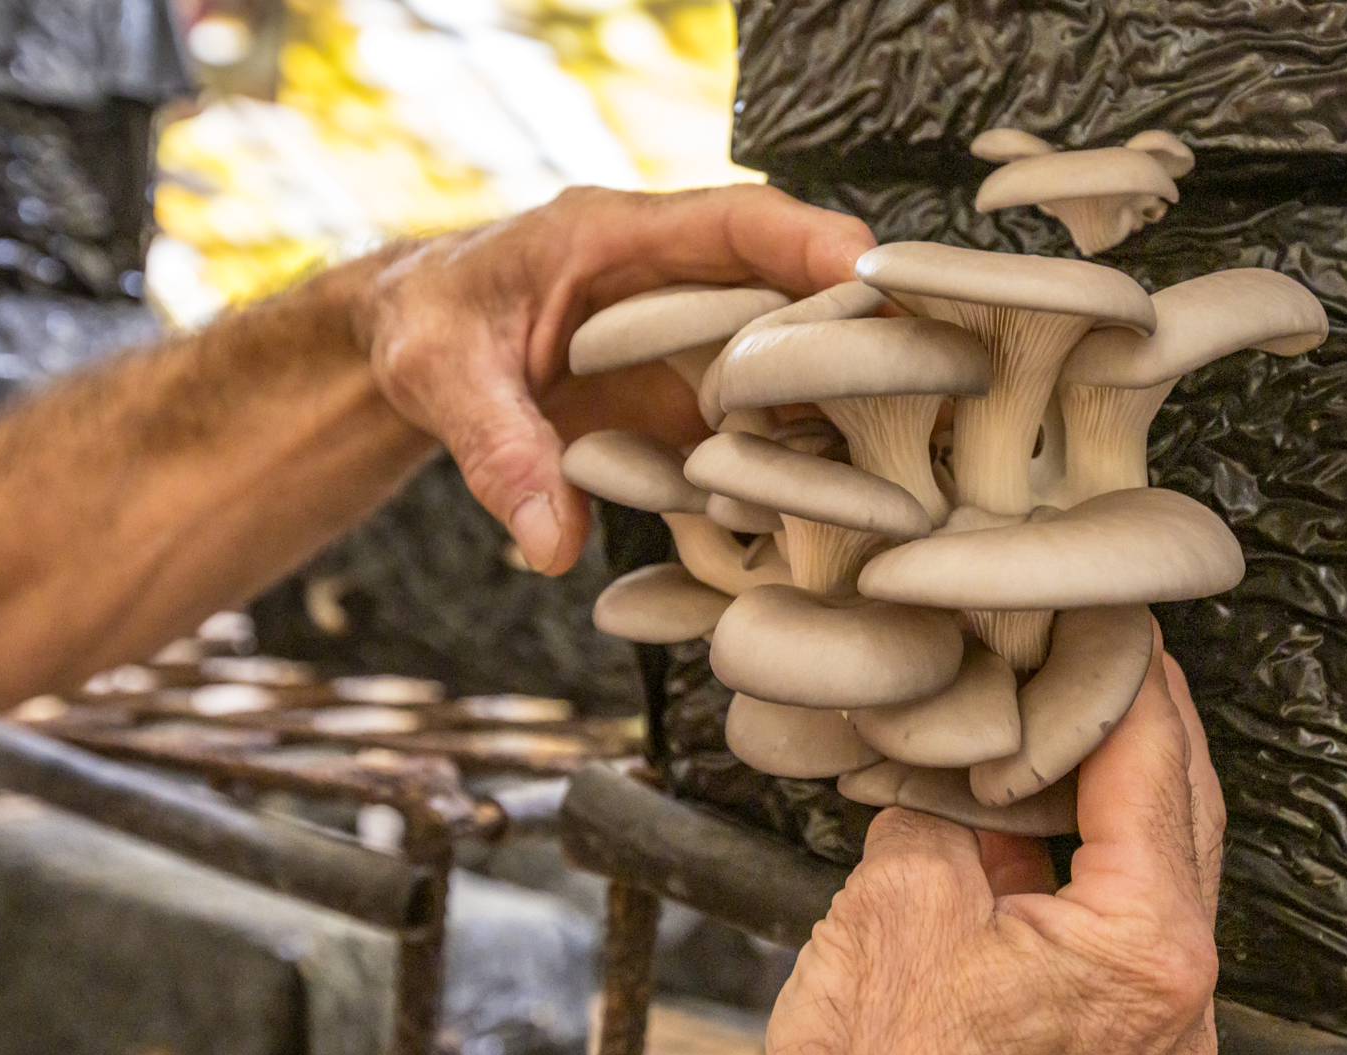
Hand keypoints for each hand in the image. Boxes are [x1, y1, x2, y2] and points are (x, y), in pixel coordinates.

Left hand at [355, 184, 874, 574]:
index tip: (877, 276)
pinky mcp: (695, 394)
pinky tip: (841, 501)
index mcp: (614, 236)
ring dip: (848, 402)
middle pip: (795, 288)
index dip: (815, 244)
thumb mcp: (441, 379)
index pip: (738, 221)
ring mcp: (692, 338)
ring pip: (796, 356)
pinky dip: (803, 453)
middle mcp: (674, 279)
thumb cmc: (428, 331)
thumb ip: (497, 450)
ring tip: (909, 457)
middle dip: (865, 329)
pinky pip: (766, 416)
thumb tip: (550, 542)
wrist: (415, 349)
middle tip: (931, 383)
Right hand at [766, 637, 1226, 1054]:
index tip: (1107, 613)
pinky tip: (1018, 828)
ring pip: (1152, 873)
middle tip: (1095, 648)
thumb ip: (943, 814)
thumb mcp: (897, 909)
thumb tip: (951, 770)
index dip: (1125, 671)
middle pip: (1180, 814)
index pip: (1155, 764)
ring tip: (1046, 724)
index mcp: (1145, 944)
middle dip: (1136, 722)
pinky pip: (1115, 930)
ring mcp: (1155, 1034)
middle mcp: (1177, 995)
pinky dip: (1076, 865)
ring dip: (1105, 793)